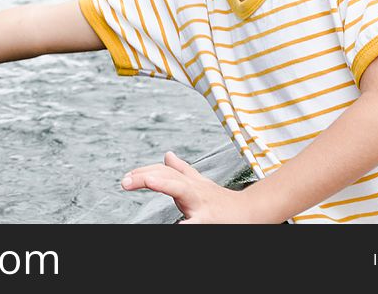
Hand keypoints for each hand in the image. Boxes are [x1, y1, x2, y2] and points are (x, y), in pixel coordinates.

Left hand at [121, 151, 251, 222]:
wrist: (252, 213)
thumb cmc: (221, 202)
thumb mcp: (200, 183)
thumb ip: (182, 170)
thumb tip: (166, 155)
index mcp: (188, 184)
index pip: (162, 172)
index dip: (143, 172)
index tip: (125, 178)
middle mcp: (194, 191)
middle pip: (168, 176)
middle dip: (147, 176)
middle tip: (125, 181)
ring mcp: (202, 205)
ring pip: (183, 191)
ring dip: (165, 184)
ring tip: (149, 181)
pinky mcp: (210, 221)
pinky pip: (196, 222)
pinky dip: (188, 222)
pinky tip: (179, 222)